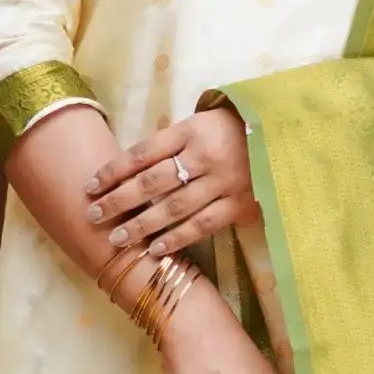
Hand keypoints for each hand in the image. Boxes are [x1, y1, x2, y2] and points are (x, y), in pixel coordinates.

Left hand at [85, 107, 256, 259]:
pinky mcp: (239, 204)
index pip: (143, 153)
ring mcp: (224, 182)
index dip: (113, 171)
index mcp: (191, 131)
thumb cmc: (231, 130)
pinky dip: (177, 238)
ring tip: (117, 239)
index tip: (89, 186)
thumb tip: (127, 171)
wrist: (284, 136)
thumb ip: (169, 145)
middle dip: (119, 201)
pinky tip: (155, 249)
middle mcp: (205, 156)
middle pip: (153, 182)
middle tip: (93, 216)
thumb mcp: (200, 124)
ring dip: (142, 225)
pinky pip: (203, 225)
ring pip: (174, 208)